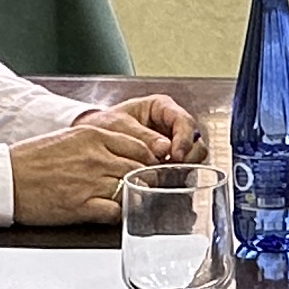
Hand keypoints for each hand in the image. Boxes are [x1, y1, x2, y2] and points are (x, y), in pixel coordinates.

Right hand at [11, 113, 163, 225]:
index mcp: (93, 136)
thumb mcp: (68, 139)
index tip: (147, 167)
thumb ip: (97, 144)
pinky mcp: (82, 205)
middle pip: (138, 167)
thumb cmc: (31, 159)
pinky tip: (108, 211)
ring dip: (129, 196)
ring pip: (130, 188)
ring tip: (123, 199)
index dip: (147, 159)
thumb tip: (121, 154)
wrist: (6, 178)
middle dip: (143, 178)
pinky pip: (115, 211)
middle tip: (142, 186)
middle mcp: (95, 157)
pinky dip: (116, 214)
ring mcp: (91, 181)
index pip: (138, 145)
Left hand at [82, 95, 205, 163]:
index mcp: (162, 108)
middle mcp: (172, 125)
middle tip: (173, 168)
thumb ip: (141, 136)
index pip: (184, 120)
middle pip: (195, 140)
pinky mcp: (169, 161)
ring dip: (184, 167)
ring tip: (166, 175)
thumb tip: (165, 148)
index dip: (184, 138)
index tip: (175, 155)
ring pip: (193, 156)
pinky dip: (177, 175)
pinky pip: (183, 169)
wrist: (93, 138)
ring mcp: (173, 144)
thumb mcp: (119, 126)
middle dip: (188, 156)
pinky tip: (164, 180)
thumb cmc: (105, 126)